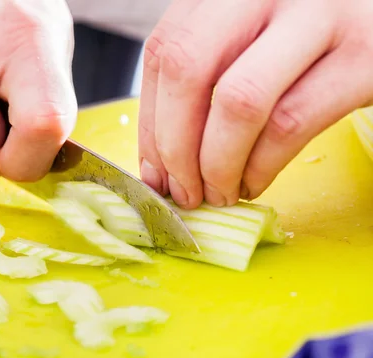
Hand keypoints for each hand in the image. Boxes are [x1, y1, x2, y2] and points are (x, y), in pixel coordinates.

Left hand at [139, 0, 372, 207]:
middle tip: (182, 191)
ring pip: (239, 101)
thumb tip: (159, 165)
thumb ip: (200, 80)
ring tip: (217, 194)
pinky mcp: (363, 55)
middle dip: (174, 147)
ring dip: (217, 166)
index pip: (163, 52)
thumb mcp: (245, 38)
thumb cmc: (304, 35)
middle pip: (187, 71)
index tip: (154, 171)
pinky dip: (260, 167)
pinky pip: (290, 122)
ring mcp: (318, 14)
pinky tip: (251, 182)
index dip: (150, 123)